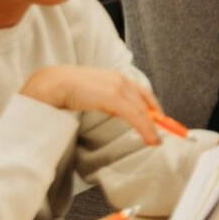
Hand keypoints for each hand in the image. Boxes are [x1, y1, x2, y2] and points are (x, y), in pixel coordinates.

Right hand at [21, 66, 163, 144]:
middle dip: (157, 120)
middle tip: (163, 134)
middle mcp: (122, 80)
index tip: (160, 120)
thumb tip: (118, 112)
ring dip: (152, 128)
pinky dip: (146, 129)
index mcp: (118, 78)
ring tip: (156, 141)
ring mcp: (119, 88)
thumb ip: (109, 100)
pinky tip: (150, 139)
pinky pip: (136, 116)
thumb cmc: (71, 88)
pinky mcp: (114, 97)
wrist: (55, 83)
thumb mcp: (96, 93)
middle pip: (146, 102)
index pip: (143, 93)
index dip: (154, 107)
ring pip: (143, 111)